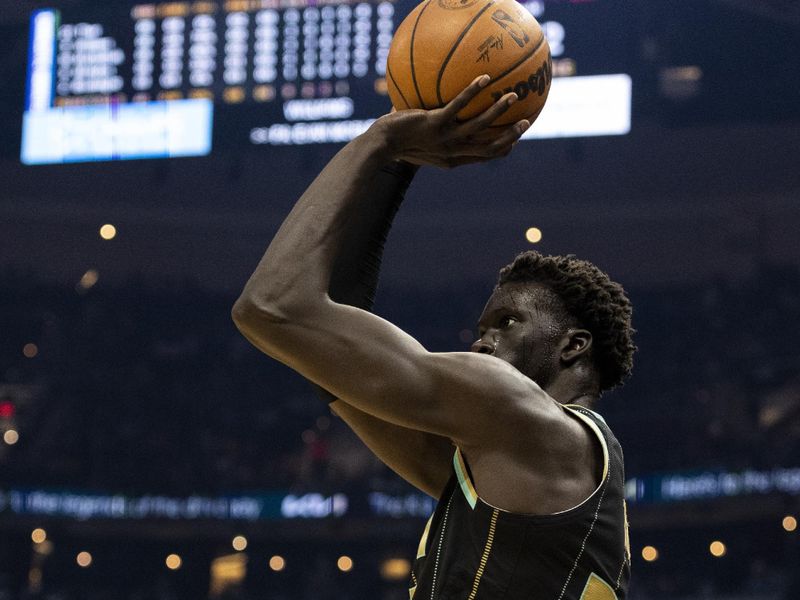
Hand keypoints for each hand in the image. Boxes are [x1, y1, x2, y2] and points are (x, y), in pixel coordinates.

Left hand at [372, 75, 529, 168]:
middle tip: (525, 122)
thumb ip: (437, 133)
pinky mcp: (434, 124)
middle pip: (489, 147)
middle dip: (510, 135)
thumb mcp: (422, 143)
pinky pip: (458, 106)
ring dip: (498, 111)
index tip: (514, 140)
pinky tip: (484, 78)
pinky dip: (472, 92)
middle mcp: (452, 152)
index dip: (502, 150)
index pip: (483, 157)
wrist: (380, 145)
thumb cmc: (398, 143)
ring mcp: (444, 139)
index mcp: (452, 159)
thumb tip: (444, 114)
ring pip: (479, 127)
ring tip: (511, 94)